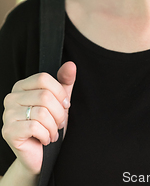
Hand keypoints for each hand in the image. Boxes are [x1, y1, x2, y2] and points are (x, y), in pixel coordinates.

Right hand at [1, 61, 75, 175]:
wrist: (39, 155)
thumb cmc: (49, 125)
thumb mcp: (59, 101)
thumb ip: (65, 82)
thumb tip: (71, 65)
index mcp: (21, 87)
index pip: (43, 78)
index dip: (59, 92)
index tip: (65, 105)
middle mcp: (11, 98)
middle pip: (44, 96)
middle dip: (59, 113)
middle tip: (59, 123)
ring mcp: (7, 114)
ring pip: (41, 112)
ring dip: (54, 126)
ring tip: (53, 132)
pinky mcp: (8, 131)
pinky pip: (35, 127)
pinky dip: (46, 135)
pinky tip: (45, 139)